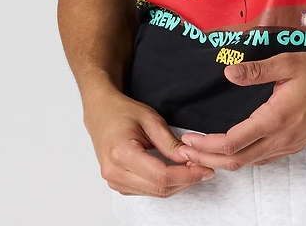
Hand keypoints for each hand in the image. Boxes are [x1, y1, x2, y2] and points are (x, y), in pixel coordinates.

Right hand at [83, 87, 215, 196]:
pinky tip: (176, 172)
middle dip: (186, 181)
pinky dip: (165, 184)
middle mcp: (115, 172)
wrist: (101, 113)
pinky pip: (147, 191)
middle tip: (204, 168)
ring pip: (155, 193)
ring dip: (177, 184)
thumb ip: (170, 142)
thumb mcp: (150, 119)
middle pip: (159, 188)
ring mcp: (114, 181)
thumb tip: (189, 158)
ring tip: (192, 168)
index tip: (205, 169)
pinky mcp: (118, 184)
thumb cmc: (123, 112)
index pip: (161, 176)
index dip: (187, 175)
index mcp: (122, 153)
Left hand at [178, 50, 305, 169]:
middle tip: (185, 151)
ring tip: (202, 152)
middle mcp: (281, 139)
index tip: (189, 138)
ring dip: (223, 161)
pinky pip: (263, 159)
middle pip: (237, 161)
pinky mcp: (295, 145)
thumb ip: (257, 70)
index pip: (233, 143)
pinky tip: (233, 149)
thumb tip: (228, 72)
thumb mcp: (289, 63)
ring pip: (250, 163)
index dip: (207, 145)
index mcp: (275, 119)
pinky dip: (242, 159)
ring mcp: (289, 145)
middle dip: (207, 159)